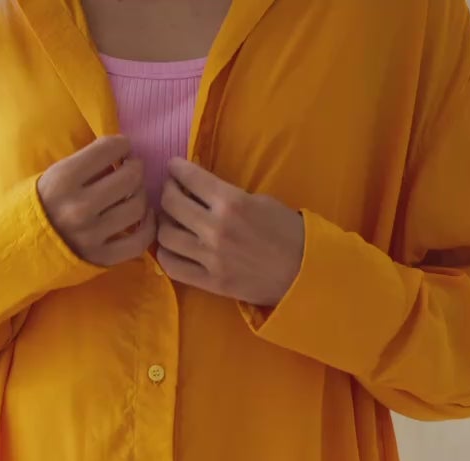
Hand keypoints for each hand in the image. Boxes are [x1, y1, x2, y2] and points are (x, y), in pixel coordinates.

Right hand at [38, 135, 155, 267]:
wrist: (20, 248)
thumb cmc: (39, 205)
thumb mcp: (53, 175)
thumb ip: (85, 164)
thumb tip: (119, 155)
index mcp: (64, 178)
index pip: (108, 149)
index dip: (122, 145)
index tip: (122, 149)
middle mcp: (81, 207)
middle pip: (130, 178)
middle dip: (135, 168)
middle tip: (132, 168)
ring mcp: (93, 235)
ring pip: (138, 207)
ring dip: (142, 194)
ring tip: (134, 192)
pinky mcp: (103, 258)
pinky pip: (140, 241)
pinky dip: (149, 226)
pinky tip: (145, 216)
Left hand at [157, 159, 304, 306]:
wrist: (304, 274)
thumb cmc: (287, 233)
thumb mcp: (260, 201)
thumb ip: (227, 194)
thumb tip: (199, 188)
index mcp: (231, 202)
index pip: (188, 177)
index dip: (176, 168)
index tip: (175, 168)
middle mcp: (215, 228)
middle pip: (170, 203)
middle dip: (168, 191)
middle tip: (173, 192)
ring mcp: (211, 258)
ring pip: (166, 234)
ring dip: (165, 223)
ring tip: (173, 221)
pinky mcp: (211, 283)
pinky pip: (172, 266)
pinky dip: (166, 254)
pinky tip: (173, 247)